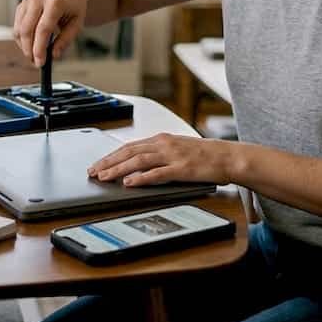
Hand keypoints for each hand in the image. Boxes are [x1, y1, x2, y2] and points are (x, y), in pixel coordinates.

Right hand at [13, 0, 89, 65]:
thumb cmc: (74, 7)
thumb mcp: (77, 24)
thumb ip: (65, 40)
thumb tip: (53, 55)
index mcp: (55, 2)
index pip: (43, 29)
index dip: (39, 48)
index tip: (40, 62)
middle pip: (27, 30)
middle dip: (29, 49)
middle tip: (35, 62)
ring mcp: (28, 0)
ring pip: (19, 29)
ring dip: (24, 46)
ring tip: (34, 55)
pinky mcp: (22, 4)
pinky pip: (17, 25)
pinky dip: (21, 38)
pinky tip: (30, 44)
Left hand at [88, 134, 235, 186]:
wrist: (228, 157)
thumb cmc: (204, 156)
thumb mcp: (177, 150)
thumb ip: (158, 155)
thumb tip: (137, 166)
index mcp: (162, 139)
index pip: (130, 146)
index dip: (111, 155)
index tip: (98, 164)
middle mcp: (164, 144)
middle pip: (129, 152)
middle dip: (109, 162)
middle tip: (93, 172)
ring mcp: (173, 156)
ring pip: (138, 161)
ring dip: (119, 169)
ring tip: (105, 177)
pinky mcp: (182, 169)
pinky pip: (157, 173)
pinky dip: (141, 178)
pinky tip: (129, 183)